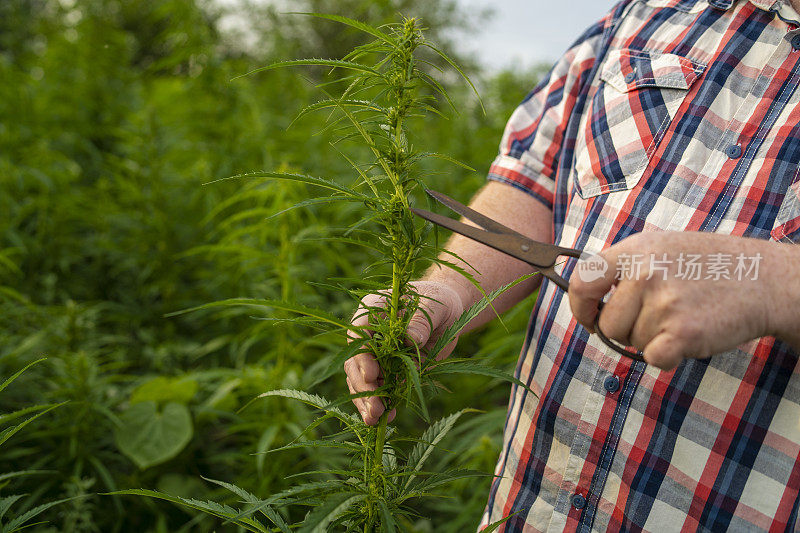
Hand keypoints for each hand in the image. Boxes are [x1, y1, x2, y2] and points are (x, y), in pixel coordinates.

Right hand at [344, 281, 463, 424]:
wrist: (445, 314)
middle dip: (364, 385)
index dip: (362, 354)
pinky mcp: (387, 371)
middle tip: (376, 406)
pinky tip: (385, 418)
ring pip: (360, 380)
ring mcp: (375, 355)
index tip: (372, 373)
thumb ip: (421, 320)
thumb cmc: (438, 302)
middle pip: (355, 361)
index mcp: (373, 310)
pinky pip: (376, 389)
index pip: (359, 331)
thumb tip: (411, 338)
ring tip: (376, 419)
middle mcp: (368, 334)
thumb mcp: (434, 306)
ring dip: (366, 401)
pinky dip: (379, 404)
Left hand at [568, 231, 795, 369]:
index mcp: (634, 250)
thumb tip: (586, 296)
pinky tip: (687, 337)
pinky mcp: (682, 332)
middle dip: (626, 329)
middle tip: (658, 317)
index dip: (580, 307)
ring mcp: (663, 303)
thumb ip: (623, 267)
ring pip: (631, 343)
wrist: (764, 279)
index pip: (583, 282)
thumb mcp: (660, 248)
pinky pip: (652, 359)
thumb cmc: (709, 265)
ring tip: (680, 317)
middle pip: (607, 324)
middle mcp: (644, 274)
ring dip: (652, 339)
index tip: (589, 317)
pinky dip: (667, 356)